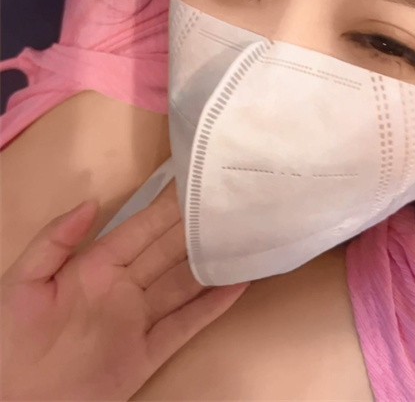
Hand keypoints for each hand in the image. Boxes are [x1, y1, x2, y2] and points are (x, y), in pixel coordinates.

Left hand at [1, 181, 249, 400]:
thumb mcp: (23, 280)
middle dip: (196, 228)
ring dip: (211, 263)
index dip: (165, 208)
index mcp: (96, 265)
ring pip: (183, 284)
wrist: (14, 401)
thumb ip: (56, 239)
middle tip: (228, 205)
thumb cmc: (9, 337)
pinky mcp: (147, 353)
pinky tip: (236, 285)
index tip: (192, 184)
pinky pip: (185, 325)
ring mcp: (138, 320)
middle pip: (167, 252)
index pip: (139, 229)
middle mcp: (124, 287)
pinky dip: (212, 306)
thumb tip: (93, 201)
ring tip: (241, 239)